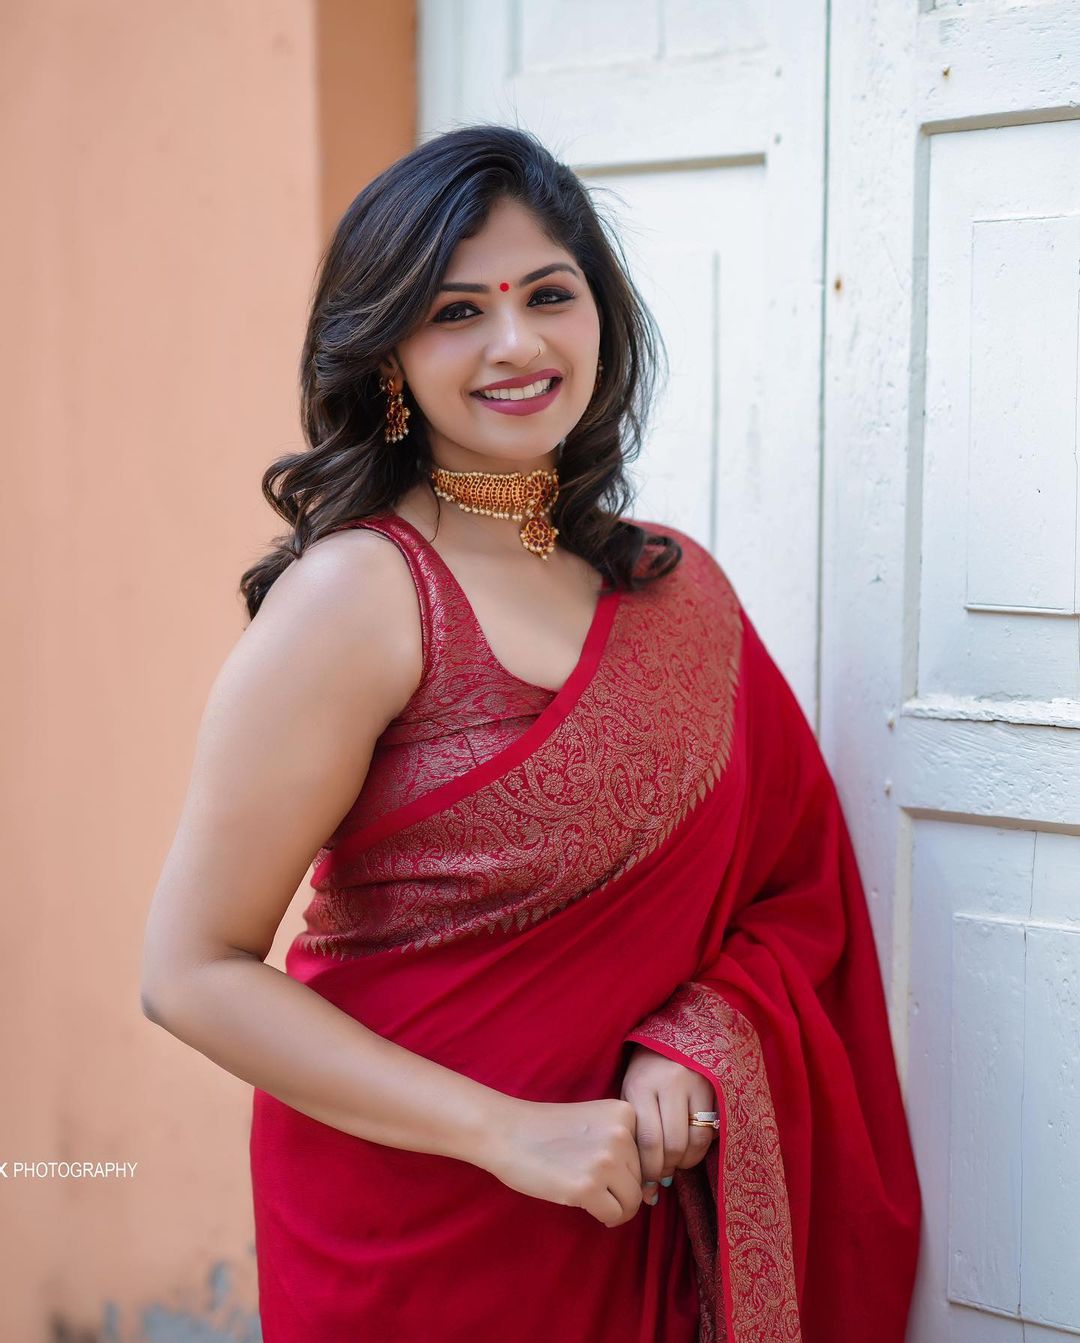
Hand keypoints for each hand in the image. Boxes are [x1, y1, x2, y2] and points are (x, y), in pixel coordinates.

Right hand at [482, 1096, 645, 1227]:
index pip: (648, 1154)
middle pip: (642, 1179)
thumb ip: (623, 1144)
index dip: (629, 1168)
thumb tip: (654, 1192)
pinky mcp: (587, 1187)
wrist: (507, 1132)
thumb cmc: (549, 1129)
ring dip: (616, 1205)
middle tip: (592, 1182)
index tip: (606, 1167)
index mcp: (626, 1113)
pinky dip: (605, 1217)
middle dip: (621, 1188)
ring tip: (591, 1196)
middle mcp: (621, 1134)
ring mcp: (605, 1161)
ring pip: (632, 1201)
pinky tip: (586, 1205)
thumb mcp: (595, 1123)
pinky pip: (614, 1216)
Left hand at [620, 1044, 717, 1204]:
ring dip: (687, 1161)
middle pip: (674, 1144)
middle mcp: (669, 1083)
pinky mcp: (714, 1085)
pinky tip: (691, 1148)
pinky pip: (712, 1128)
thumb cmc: (642, 1077)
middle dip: (667, 1169)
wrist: (665, 1041)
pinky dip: (702, 1147)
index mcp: (641, 1086)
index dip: (649, 1170)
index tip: (647, 1184)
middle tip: (661, 1176)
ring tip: (676, 1162)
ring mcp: (695, 1083)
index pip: (648, 1140)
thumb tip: (648, 1191)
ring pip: (696, 1139)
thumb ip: (635, 1137)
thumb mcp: (630, 1098)